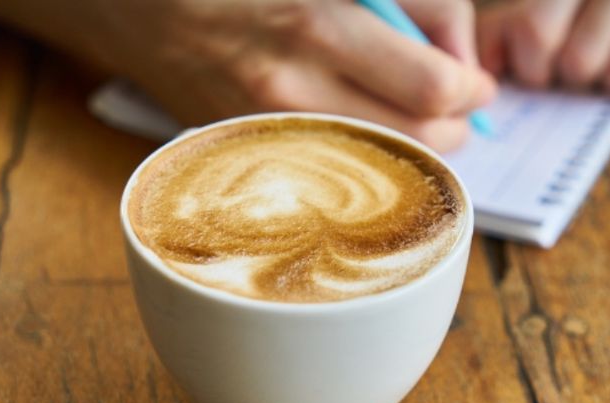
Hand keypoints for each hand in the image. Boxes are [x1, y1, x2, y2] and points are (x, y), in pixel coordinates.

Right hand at [0, 0, 495, 150]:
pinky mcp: (247, 154)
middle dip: (453, 127)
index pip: (433, 87)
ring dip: (414, 150)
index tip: (473, 82)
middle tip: (452, 107)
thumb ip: (409, 3)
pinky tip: (361, 136)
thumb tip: (457, 59)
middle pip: (417, 142)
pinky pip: (330, 179)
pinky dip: (364, 162)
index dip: (470, 87)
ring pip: (379, 170)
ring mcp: (265, 132)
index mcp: (315, 26)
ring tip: (411, 122)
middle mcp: (290, 91)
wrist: (136, 5)